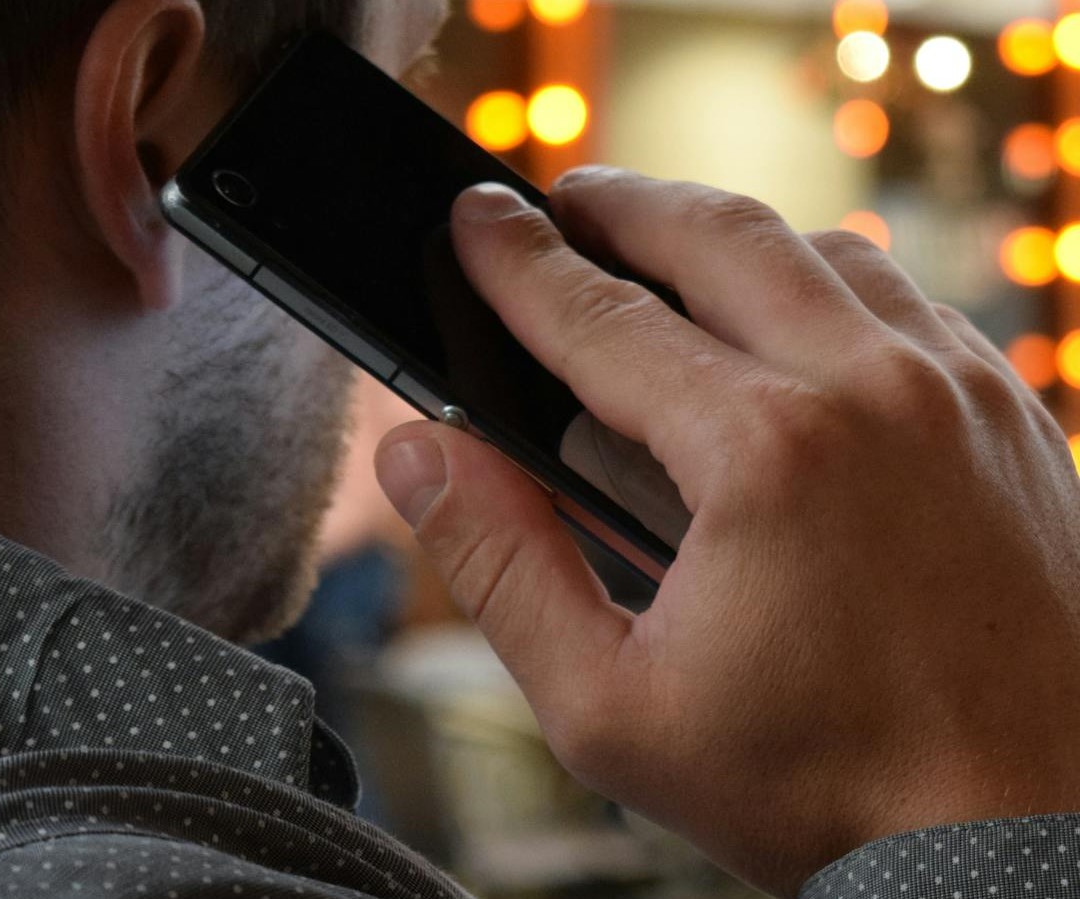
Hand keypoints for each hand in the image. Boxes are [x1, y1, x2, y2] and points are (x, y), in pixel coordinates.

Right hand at [374, 168, 1079, 896]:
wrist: (1029, 832)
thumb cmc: (827, 787)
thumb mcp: (613, 706)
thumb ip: (501, 566)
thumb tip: (422, 454)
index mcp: (763, 453)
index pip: (601, 318)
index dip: (518, 264)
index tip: (474, 219)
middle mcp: (873, 391)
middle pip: (717, 236)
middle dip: (620, 204)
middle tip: (558, 201)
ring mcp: (960, 392)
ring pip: (821, 250)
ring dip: (725, 236)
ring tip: (660, 249)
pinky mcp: (1013, 416)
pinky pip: (905, 301)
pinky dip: (825, 282)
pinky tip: (787, 316)